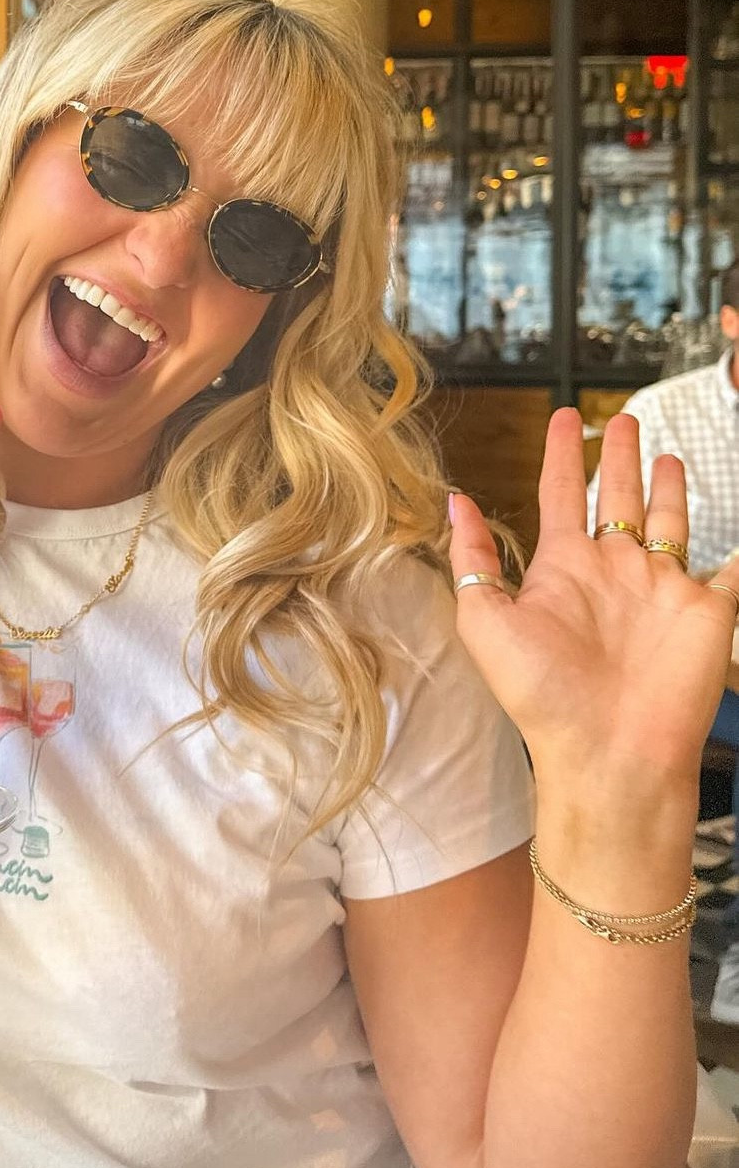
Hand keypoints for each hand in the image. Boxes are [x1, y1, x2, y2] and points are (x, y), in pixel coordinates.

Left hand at [448, 407, 738, 790]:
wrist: (609, 752)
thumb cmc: (543, 695)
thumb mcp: (486, 621)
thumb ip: (475, 559)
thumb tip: (456, 500)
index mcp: (564, 567)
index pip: (561, 492)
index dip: (560, 452)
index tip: (562, 416)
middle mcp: (614, 570)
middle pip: (617, 495)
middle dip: (620, 456)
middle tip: (624, 420)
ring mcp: (662, 589)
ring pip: (669, 522)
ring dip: (669, 489)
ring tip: (666, 455)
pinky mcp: (707, 613)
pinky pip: (731, 574)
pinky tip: (738, 542)